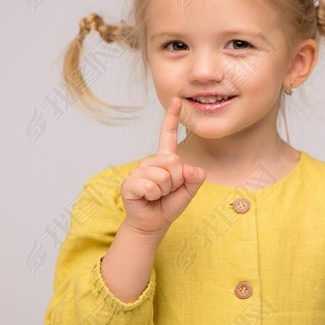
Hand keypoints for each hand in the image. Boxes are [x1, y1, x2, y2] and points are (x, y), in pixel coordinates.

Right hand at [120, 96, 205, 233]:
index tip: (177, 99)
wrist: (152, 224)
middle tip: (167, 191)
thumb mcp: (188, 192)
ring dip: (164, 191)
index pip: (167, 135)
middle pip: (173, 162)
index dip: (172, 117)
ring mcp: (138, 171)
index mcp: (164, 160)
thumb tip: (192, 169)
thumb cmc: (168, 205)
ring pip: (163, 176)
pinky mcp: (129, 183)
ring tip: (157, 196)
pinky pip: (150, 186)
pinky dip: (153, 196)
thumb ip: (195, 179)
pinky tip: (147, 199)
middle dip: (176, 181)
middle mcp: (150, 162)